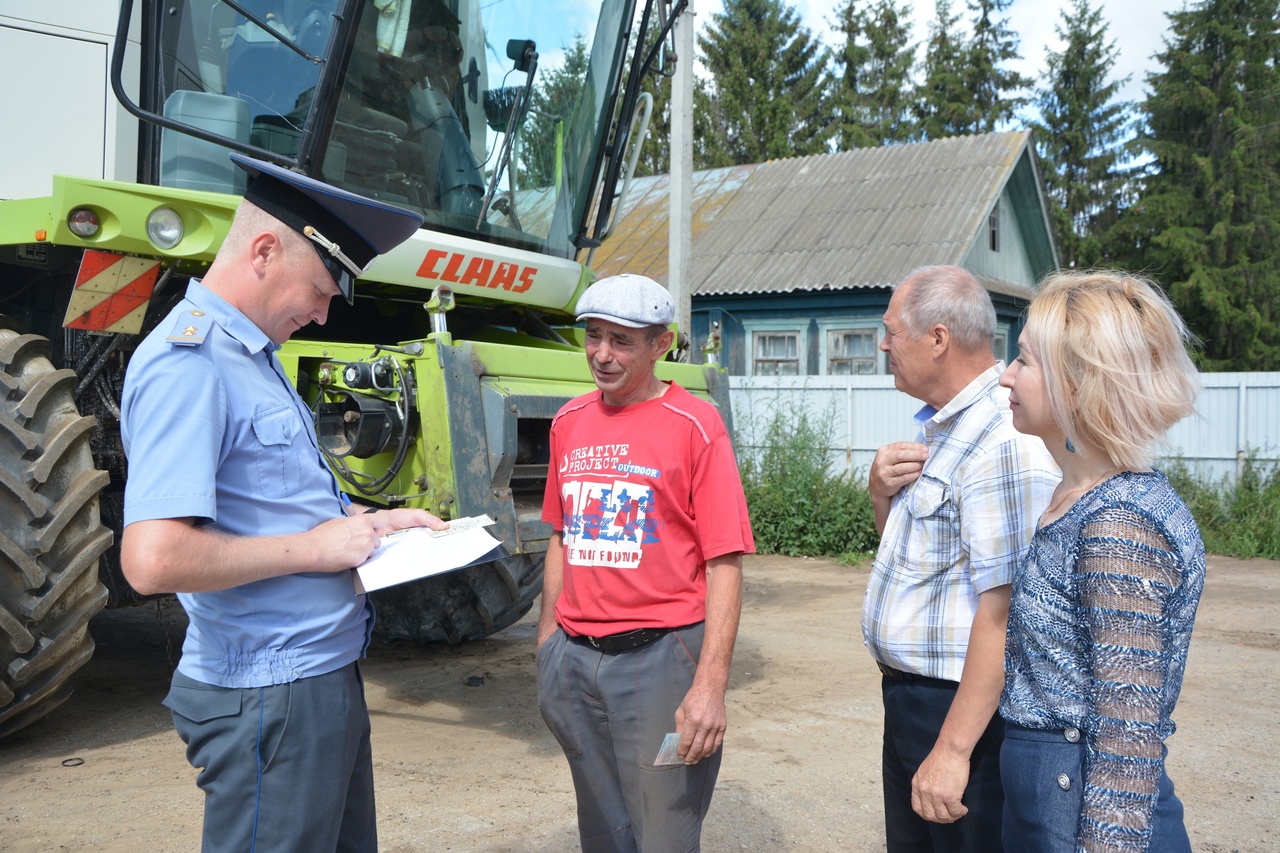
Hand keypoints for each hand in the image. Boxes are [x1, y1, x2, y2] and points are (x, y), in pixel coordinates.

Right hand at [311, 508, 445, 571]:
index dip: (423, 519)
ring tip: (346, 551)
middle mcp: (371, 530)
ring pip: (376, 550)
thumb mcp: (343, 523)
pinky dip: (358, 560)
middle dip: (385, 539)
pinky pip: (367, 560)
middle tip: (396, 537)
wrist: (312, 549)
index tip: (440, 524)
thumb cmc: (323, 537)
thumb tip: (366, 532)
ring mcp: (368, 543)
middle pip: (385, 538)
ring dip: (365, 552)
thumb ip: (359, 526)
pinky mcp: (364, 556)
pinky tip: (345, 558)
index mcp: (366, 519)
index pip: (398, 517)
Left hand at [674, 686, 727, 764]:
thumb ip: (680, 726)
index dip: (682, 750)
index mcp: (693, 720)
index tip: (679, 755)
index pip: (687, 741)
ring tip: (695, 760)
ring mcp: (715, 726)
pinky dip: (711, 751)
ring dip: (700, 757)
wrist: (711, 689)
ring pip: (708, 748)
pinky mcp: (722, 727)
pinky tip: (705, 754)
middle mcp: (705, 725)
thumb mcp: (682, 710)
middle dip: (690, 757)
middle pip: (697, 748)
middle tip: (686, 761)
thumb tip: (679, 740)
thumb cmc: (694, 698)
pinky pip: (717, 744)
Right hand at [869, 441, 928, 500]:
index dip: (915, 446)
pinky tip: (919, 473)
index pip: (901, 445)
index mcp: (883, 451)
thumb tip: (922, 449)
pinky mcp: (888, 483)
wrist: (877, 487)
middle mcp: (882, 461)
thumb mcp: (890, 458)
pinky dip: (913, 475)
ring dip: (916, 465)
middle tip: (926, 456)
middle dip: (916, 455)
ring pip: (903, 467)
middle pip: (901, 455)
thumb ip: (903, 452)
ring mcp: (884, 472)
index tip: (925, 449)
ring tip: (923, 465)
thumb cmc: (887, 470)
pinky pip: (904, 478)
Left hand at [911, 745, 969, 823]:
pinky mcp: (950, 795)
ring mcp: (936, 794)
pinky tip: (963, 809)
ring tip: (958, 812)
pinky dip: (960, 812)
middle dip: (940, 819)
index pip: (917, 808)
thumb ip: (924, 784)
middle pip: (929, 815)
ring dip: (952, 817)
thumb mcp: (924, 771)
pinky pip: (955, 811)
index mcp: (917, 785)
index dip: (927, 815)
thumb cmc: (941, 757)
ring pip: (943, 816)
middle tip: (949, 816)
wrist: (951, 749)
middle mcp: (924, 791)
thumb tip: (930, 798)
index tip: (936, 814)